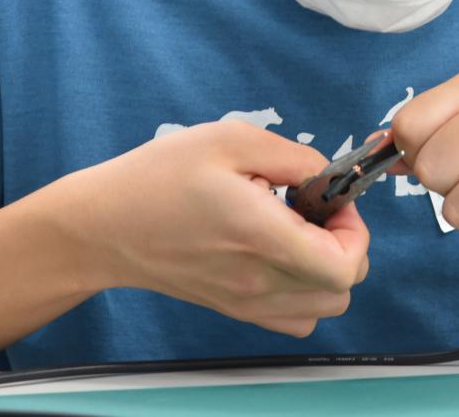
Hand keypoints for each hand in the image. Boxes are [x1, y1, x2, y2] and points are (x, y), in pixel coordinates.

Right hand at [62, 121, 369, 336]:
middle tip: (316, 209)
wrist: (104, 225)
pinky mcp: (233, 309)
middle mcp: (258, 281)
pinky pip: (293, 317)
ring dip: (327, 269)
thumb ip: (292, 156)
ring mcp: (245, 302)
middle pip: (342, 290)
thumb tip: (325, 175)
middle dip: (346, 245)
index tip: (331, 201)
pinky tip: (280, 253)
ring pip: (322, 308)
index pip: (343, 266)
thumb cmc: (159, 177)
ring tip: (297, 230)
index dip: (354, 231)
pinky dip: (304, 291)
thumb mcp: (229, 139)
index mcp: (261, 237)